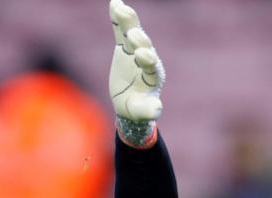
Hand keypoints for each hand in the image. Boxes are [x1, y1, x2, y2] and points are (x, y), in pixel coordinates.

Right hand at [108, 0, 163, 121]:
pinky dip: (117, 18)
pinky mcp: (124, 46)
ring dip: (128, 22)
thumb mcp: (141, 112)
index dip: (147, 60)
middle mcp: (147, 59)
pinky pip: (120, 30)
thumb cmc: (137, 108)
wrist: (130, 101)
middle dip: (139, 40)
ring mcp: (135, 50)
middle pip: (145, 46)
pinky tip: (114, 3)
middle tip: (134, 35)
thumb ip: (147, 111)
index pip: (152, 66)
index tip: (142, 55)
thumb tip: (156, 111)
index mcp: (153, 75)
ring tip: (121, 9)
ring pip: (133, 33)